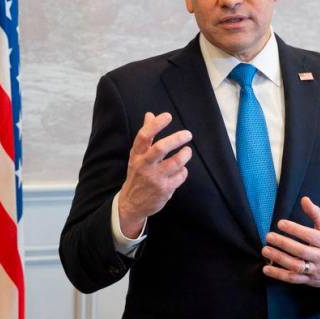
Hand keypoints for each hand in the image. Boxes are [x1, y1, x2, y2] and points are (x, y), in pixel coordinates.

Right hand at [118, 112, 192, 237]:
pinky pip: (181, 175)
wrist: (132, 203)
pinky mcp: (164, 189)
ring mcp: (154, 178)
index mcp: (137, 155)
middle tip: (188, 134)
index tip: (168, 116)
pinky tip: (180, 170)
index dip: (156, 124)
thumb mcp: (137, 155)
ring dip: (185, 155)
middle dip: (176, 139)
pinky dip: (183, 171)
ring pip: (175, 162)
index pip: (144, 136)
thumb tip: (150, 114)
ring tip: (187, 151)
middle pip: (161, 148)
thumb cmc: (138, 174)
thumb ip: (146, 135)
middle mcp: (144, 165)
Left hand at [261, 196, 319, 287]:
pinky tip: (266, 268)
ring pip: (296, 266)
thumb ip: (316, 213)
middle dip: (284, 243)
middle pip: (301, 251)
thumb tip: (304, 199)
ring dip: (279, 258)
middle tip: (269, 236)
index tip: (280, 223)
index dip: (295, 229)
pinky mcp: (308, 280)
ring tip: (265, 249)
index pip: (310, 236)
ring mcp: (315, 270)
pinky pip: (292, 279)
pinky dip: (278, 275)